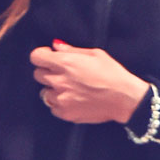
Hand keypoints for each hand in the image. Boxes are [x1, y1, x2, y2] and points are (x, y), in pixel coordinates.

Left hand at [31, 40, 149, 123]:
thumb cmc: (112, 74)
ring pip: (44, 93)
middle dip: (47, 72)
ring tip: (70, 89)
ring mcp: (61, 99)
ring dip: (53, 90)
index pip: (36, 57)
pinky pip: (53, 108)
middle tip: (62, 74)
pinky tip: (73, 100)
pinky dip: (59, 104)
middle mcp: (59, 81)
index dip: (41, 56)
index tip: (49, 57)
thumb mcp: (95, 54)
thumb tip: (56, 46)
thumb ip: (71, 50)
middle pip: (37, 74)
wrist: (123, 98)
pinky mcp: (65, 113)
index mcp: (65, 63)